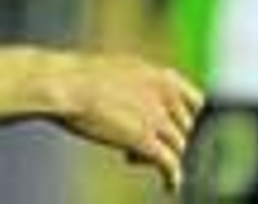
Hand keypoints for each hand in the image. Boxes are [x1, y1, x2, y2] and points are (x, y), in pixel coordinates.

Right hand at [53, 52, 203, 193]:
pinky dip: (173, 178)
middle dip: (167, 137)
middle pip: (185, 127)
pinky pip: (170, 165)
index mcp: (159, 75)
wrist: (62, 84)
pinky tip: (170, 187)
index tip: (174, 125)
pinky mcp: (146, 141)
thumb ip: (134, 84)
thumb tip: (130, 99)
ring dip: (162, 156)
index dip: (186, 116)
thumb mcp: (114, 70)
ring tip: (133, 158)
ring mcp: (157, 118)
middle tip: (140, 142)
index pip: (195, 100)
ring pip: (178, 147)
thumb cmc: (74, 76)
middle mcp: (164, 95)